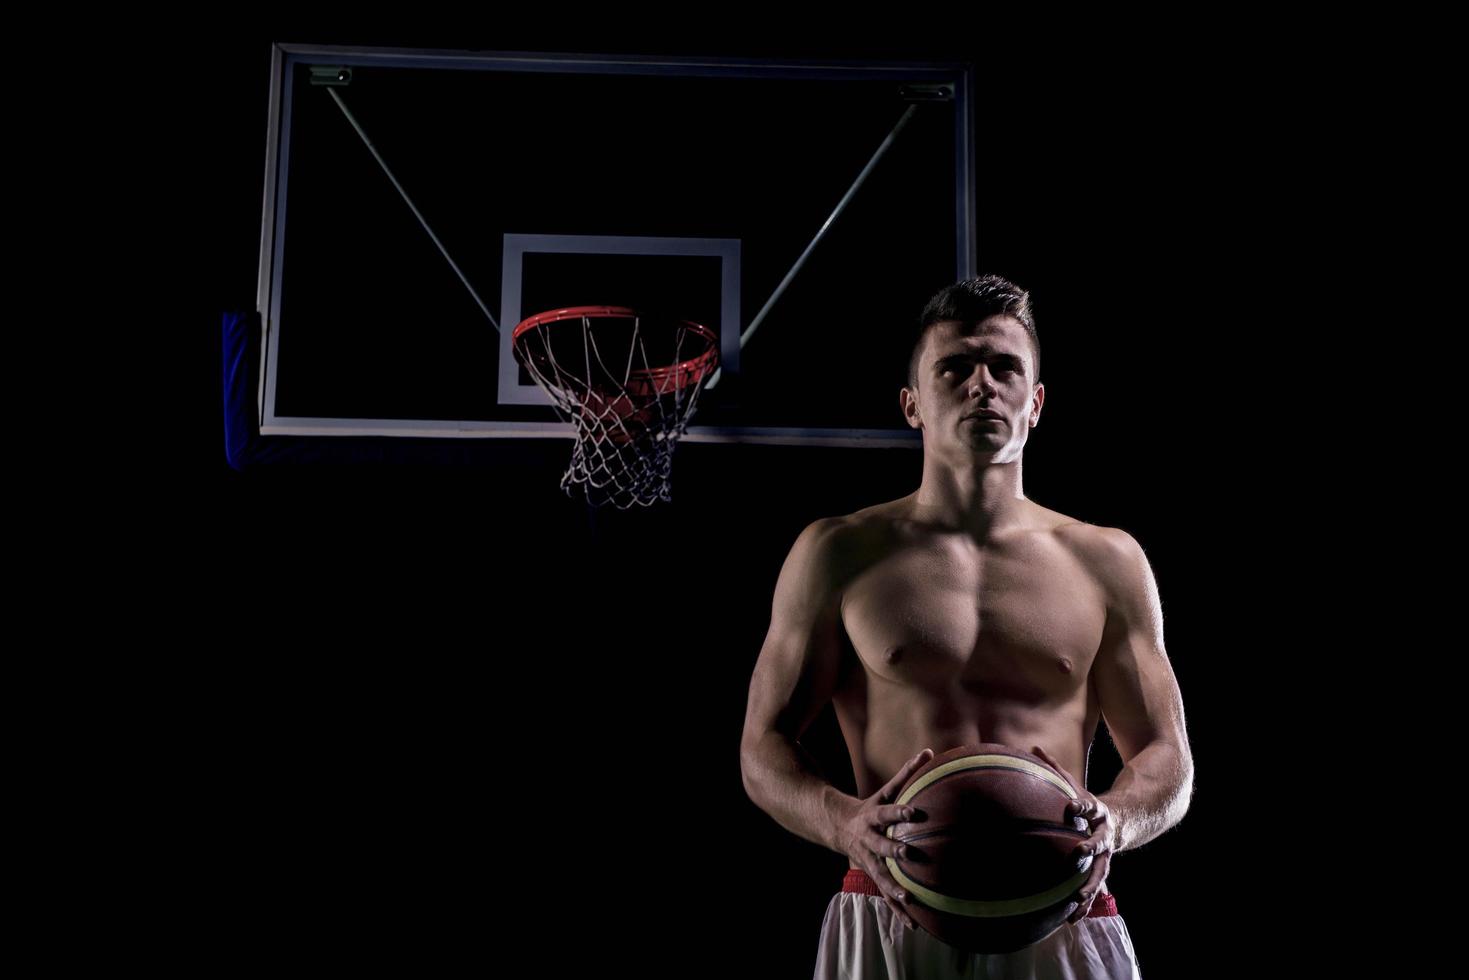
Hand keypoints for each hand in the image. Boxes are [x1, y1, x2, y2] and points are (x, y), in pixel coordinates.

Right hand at [835, 747, 933, 935]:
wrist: (838, 827)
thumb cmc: (871, 806)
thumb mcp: (885, 790)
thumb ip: (907, 773)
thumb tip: (930, 752)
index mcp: (873, 817)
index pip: (888, 812)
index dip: (900, 811)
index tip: (916, 812)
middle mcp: (869, 840)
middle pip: (882, 846)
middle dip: (896, 852)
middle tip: (911, 856)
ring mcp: (868, 860)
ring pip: (881, 876)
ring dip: (894, 889)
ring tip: (909, 900)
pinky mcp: (872, 874)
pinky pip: (885, 894)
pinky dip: (898, 910)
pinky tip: (913, 924)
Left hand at [1031, 745, 1116, 924]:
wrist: (1124, 821)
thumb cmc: (1087, 804)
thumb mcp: (1075, 785)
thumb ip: (1055, 769)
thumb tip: (1032, 746)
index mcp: (1096, 811)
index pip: (1089, 806)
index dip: (1081, 805)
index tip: (1071, 807)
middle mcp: (1104, 835)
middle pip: (1099, 842)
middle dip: (1090, 848)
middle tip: (1078, 855)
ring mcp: (1106, 856)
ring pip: (1100, 873)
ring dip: (1089, 887)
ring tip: (1077, 901)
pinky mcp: (1102, 871)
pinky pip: (1093, 889)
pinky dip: (1083, 904)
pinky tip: (1071, 919)